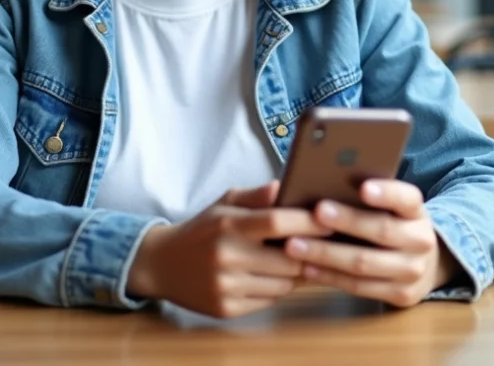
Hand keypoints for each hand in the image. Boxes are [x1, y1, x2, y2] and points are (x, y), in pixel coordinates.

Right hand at [127, 182, 332, 317]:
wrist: (161, 265)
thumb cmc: (201, 230)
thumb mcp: (224, 203)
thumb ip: (257, 195)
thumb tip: (287, 185)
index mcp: (228, 224)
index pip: (276, 222)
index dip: (309, 221)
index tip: (332, 219)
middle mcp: (226, 256)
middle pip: (288, 258)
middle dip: (310, 252)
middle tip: (324, 243)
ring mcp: (226, 285)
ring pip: (284, 283)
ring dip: (295, 273)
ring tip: (293, 259)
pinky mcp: (227, 308)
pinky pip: (270, 300)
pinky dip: (277, 289)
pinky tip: (271, 276)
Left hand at [283, 179, 456, 307]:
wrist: (425, 266)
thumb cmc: (393, 226)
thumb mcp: (391, 208)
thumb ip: (367, 196)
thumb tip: (324, 180)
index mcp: (417, 212)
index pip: (406, 198)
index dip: (386, 193)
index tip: (362, 187)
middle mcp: (421, 241)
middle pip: (381, 230)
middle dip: (346, 221)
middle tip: (316, 212)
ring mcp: (412, 271)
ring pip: (364, 263)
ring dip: (326, 254)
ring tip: (294, 245)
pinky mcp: (401, 296)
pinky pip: (359, 286)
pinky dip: (329, 276)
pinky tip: (306, 267)